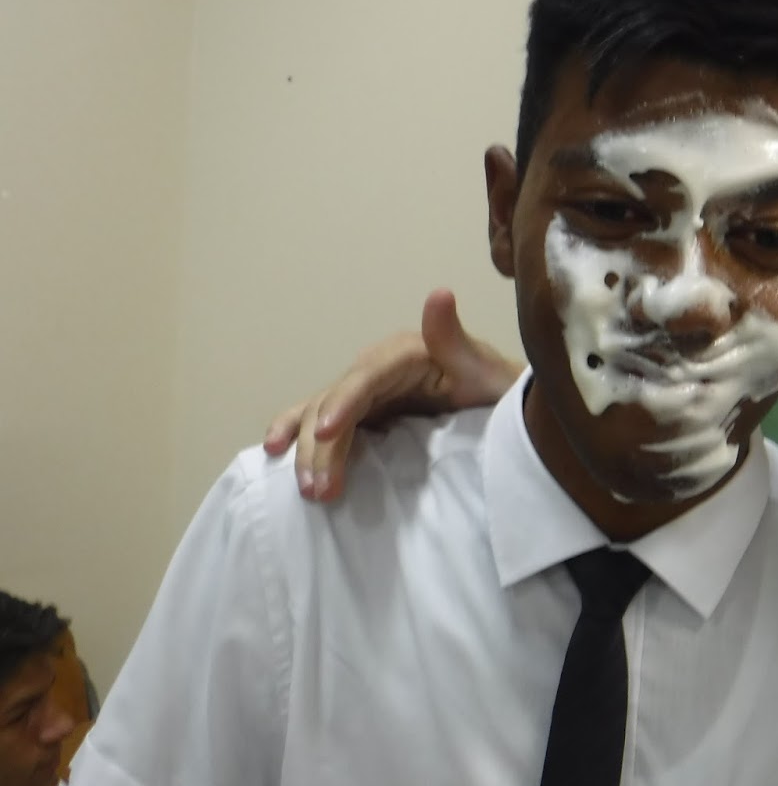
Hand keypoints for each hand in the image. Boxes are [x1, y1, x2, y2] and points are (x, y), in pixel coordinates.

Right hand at [263, 289, 522, 501]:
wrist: (497, 406)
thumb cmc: (494, 389)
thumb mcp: (484, 369)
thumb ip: (455, 339)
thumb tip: (440, 293)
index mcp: (403, 354)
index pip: (367, 378)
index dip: (344, 402)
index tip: (329, 431)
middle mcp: (375, 367)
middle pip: (337, 402)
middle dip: (323, 445)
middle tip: (320, 489)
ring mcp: (363, 390)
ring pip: (321, 417)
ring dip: (309, 452)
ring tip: (309, 491)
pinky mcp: (358, 411)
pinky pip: (317, 420)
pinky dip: (294, 432)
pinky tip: (273, 452)